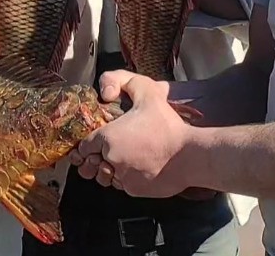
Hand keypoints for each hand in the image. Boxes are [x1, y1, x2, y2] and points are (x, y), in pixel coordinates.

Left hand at [69, 70, 202, 197]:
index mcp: (108, 138)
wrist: (190, 156)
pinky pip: (122, 186)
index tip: (98, 140)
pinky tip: (139, 167)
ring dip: (110, 170)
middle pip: (91, 164)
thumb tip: (108, 91)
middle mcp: (111, 160)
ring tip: (125, 159)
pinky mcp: (134, 191)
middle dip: (96, 159)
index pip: (84, 146)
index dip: (89, 143)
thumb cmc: (168, 126)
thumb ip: (126, 83)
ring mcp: (122, 178)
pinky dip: (126, 179)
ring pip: (106, 177)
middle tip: (109, 150)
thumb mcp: (148, 93)